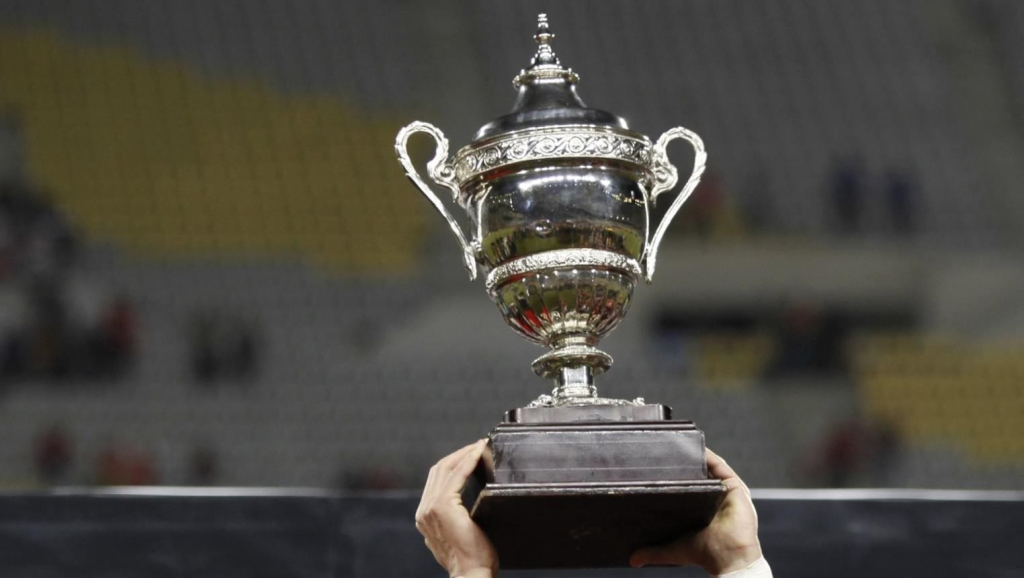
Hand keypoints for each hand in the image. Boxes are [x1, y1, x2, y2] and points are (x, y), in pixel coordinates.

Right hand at [416, 440, 497, 577]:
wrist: (471, 574)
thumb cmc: (472, 560)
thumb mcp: (457, 536)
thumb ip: (453, 521)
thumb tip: (466, 509)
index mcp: (425, 517)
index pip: (436, 480)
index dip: (454, 464)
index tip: (471, 455)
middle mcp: (423, 511)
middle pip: (439, 470)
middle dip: (458, 455)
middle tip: (478, 446)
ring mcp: (431, 507)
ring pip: (446, 468)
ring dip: (464, 453)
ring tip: (480, 445)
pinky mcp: (443, 505)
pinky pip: (457, 475)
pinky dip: (468, 460)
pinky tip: (479, 452)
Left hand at [630, 448, 761, 574]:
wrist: (728, 557)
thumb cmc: (706, 553)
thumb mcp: (673, 549)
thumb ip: (653, 552)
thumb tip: (632, 560)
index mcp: (702, 508)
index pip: (688, 487)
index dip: (676, 476)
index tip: (658, 466)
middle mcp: (715, 497)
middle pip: (699, 474)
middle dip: (685, 463)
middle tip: (665, 452)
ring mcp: (725, 491)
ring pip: (709, 467)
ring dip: (696, 456)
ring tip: (679, 445)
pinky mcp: (735, 486)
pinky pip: (721, 466)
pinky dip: (709, 456)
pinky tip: (697, 447)